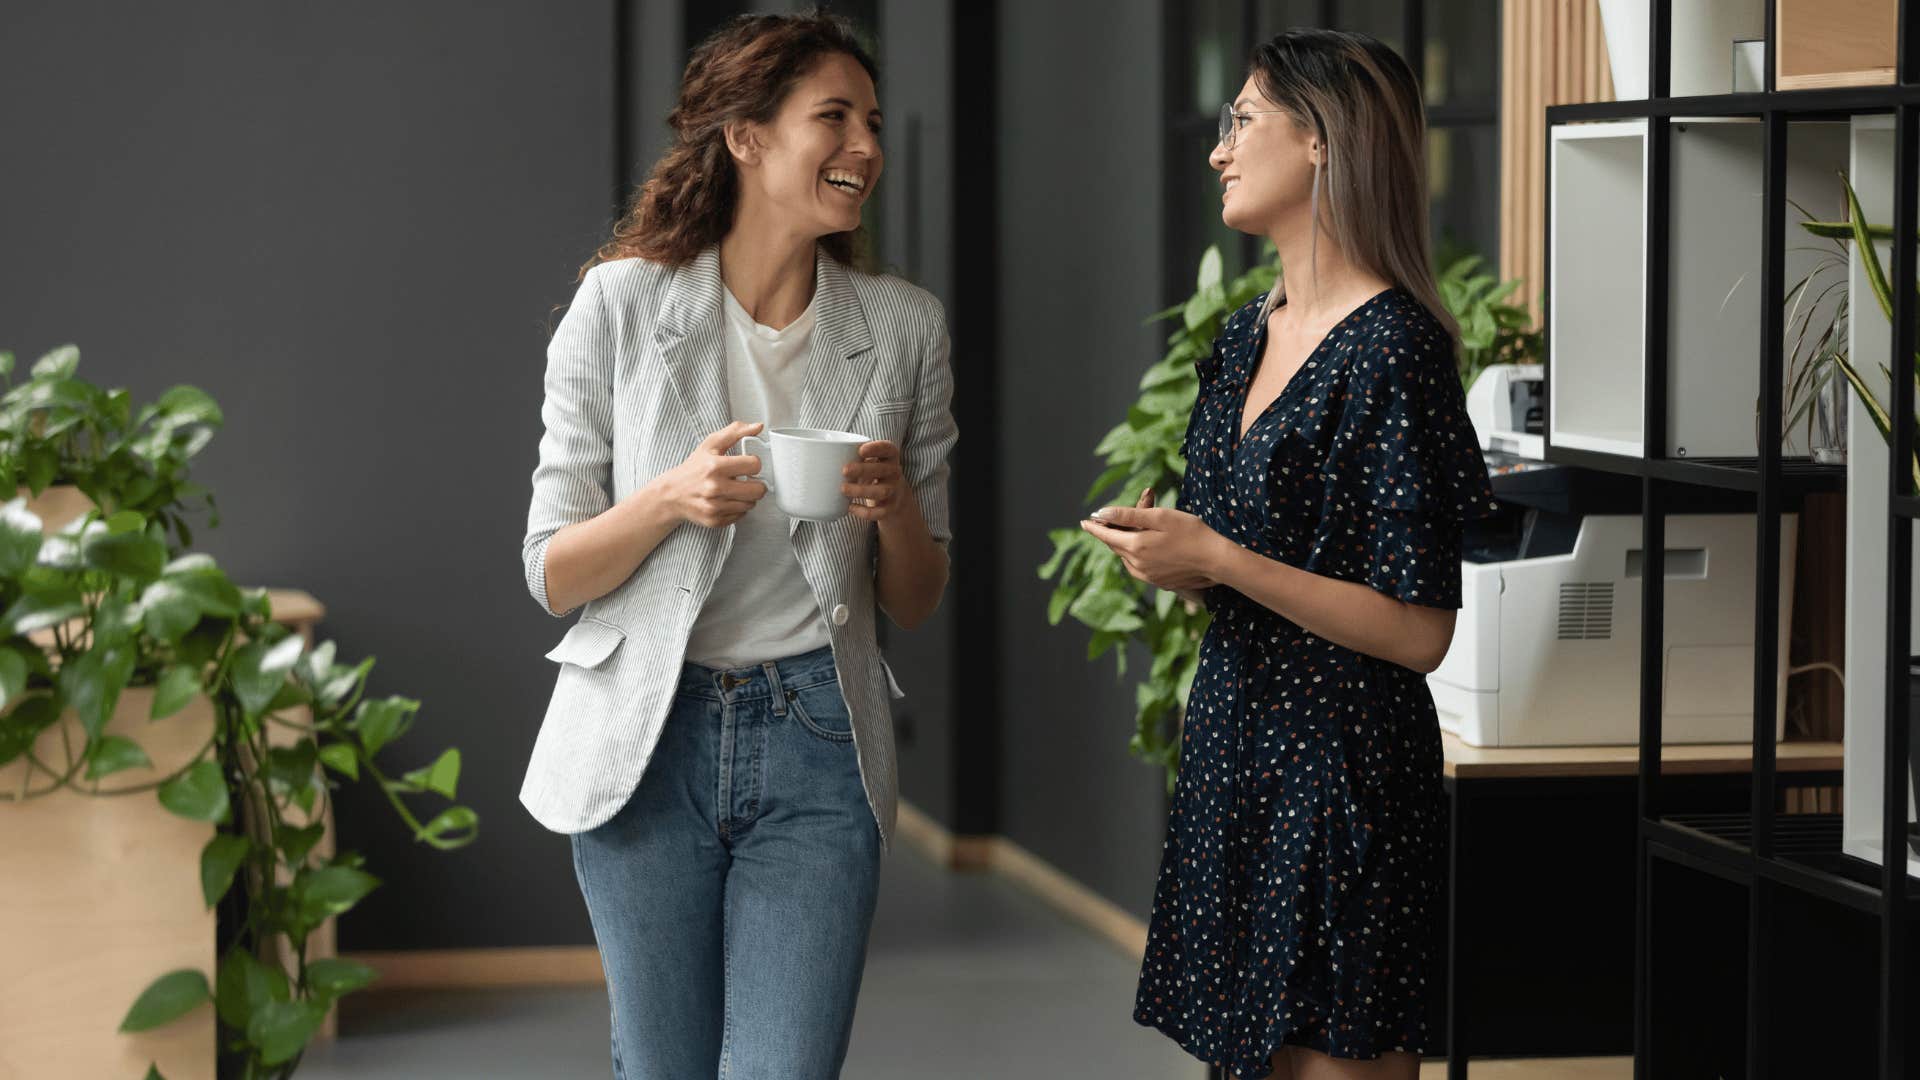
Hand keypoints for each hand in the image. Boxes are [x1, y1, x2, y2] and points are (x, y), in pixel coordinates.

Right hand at [654, 421, 768, 527]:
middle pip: (758, 490)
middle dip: (756, 484)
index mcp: (715, 466)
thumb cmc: (693, 468)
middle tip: (748, 480)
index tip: (748, 465)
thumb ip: (735, 432)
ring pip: (751, 504)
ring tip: (736, 490)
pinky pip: (741, 515)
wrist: (671, 494)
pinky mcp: (715, 520)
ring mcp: (715, 506)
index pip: (754, 465)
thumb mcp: (710, 445)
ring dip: (747, 497)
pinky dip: (738, 508)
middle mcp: (715, 488)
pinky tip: (728, 500)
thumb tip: (758, 427)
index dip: (754, 464)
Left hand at [843, 440, 911, 523]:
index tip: (860, 450)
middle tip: (844, 470)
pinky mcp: (890, 508)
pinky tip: (850, 507)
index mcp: (890, 457)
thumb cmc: (875, 473)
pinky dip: (863, 512)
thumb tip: (824, 457)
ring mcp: (894, 491)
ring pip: (881, 491)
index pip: (888, 449)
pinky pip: (879, 512)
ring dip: (861, 490)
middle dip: (863, 470)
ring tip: (843, 489)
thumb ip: (856, 457)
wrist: (896, 497)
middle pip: (883, 470)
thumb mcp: (870, 461)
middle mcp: (895, 473)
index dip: (876, 448)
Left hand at [1079, 504, 1225, 591]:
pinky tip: (1148, 546)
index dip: (1095, 527)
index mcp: (1135, 546)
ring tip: (1137, 528)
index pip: (1107, 536)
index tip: (1084, 522)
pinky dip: (1138, 554)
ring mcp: (1147, 576)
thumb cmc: (1191, 533)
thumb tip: (1101, 514)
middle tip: (1120, 515)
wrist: (1216, 561)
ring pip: (1127, 556)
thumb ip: (1128, 515)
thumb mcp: (1159, 517)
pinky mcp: (1158, 582)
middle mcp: (1137, 565)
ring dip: (1128, 542)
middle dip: (1116, 529)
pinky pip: (1138, 566)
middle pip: (1117, 545)